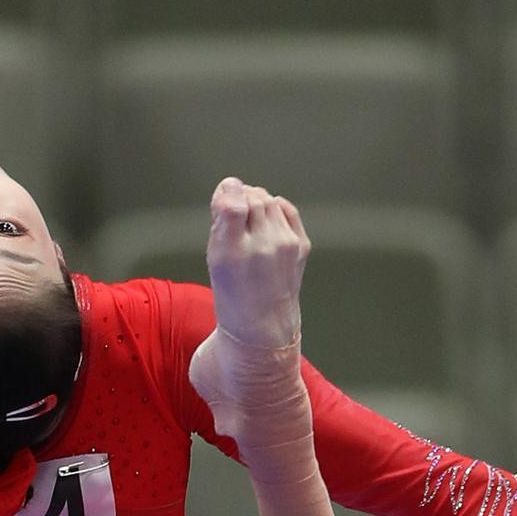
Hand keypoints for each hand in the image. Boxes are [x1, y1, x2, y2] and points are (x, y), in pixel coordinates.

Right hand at [202, 176, 308, 354]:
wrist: (262, 330)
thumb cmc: (233, 295)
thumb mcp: (215, 261)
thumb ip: (221, 222)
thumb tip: (231, 186)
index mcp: (234, 254)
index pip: (235, 203)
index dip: (228, 191)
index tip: (224, 196)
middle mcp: (263, 247)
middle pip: (253, 198)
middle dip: (242, 198)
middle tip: (234, 214)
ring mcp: (286, 246)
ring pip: (270, 201)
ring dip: (257, 203)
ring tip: (248, 222)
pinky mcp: (301, 246)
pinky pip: (286, 209)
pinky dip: (275, 208)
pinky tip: (266, 221)